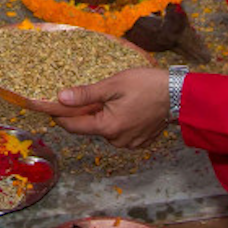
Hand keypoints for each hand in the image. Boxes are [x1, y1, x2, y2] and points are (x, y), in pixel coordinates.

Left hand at [19, 67, 174, 147]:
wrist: (180, 95)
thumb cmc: (148, 85)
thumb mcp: (113, 84)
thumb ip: (86, 94)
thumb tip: (60, 98)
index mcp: (108, 127)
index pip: (73, 125)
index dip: (58, 115)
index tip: (47, 106)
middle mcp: (116, 140)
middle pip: (89, 126)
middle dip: (84, 112)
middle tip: (87, 94)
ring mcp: (129, 143)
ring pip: (104, 129)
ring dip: (102, 115)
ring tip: (112, 98)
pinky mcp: (139, 141)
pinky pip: (119, 131)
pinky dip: (117, 120)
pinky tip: (125, 106)